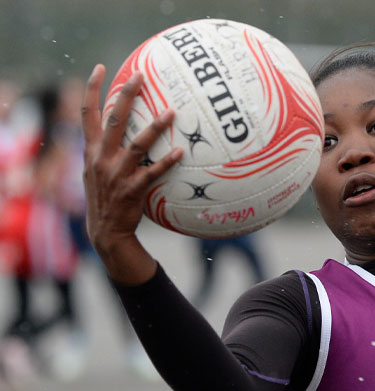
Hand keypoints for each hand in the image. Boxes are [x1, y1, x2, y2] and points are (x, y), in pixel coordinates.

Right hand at [81, 64, 182, 282]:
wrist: (106, 231)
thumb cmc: (107, 197)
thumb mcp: (97, 171)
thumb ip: (105, 150)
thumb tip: (123, 129)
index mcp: (91, 151)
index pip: (87, 114)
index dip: (91, 89)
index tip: (100, 67)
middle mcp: (101, 158)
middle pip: (113, 120)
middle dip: (126, 95)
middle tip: (140, 76)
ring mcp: (116, 174)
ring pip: (137, 144)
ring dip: (155, 127)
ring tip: (172, 112)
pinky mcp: (131, 190)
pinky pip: (152, 172)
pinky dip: (167, 161)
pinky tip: (181, 151)